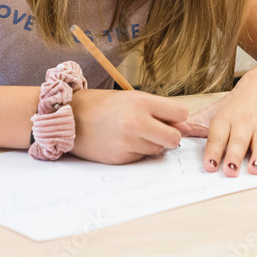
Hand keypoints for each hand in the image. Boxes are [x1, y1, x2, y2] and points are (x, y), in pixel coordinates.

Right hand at [69, 89, 186, 163]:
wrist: (70, 117)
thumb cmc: (102, 106)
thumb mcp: (131, 99)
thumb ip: (159, 110)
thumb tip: (186, 128)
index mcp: (141, 102)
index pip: (180, 113)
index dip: (177, 118)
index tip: (169, 119)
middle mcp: (136, 122)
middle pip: (174, 138)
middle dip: (170, 137)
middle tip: (156, 131)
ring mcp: (128, 142)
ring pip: (158, 150)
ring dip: (151, 144)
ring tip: (132, 134)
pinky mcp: (121, 158)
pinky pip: (141, 158)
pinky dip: (136, 152)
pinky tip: (122, 142)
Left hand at [184, 84, 256, 176]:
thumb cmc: (237, 105)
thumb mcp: (214, 112)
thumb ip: (194, 125)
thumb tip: (172, 131)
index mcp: (226, 118)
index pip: (217, 135)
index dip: (213, 151)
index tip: (209, 166)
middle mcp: (245, 122)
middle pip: (239, 140)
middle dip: (235, 156)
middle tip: (230, 171)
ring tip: (255, 169)